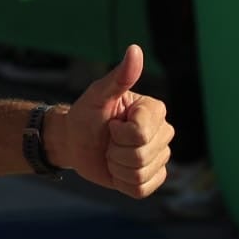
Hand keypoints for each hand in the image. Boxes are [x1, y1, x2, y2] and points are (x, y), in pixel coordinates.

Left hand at [48, 45, 172, 196]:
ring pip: (141, 173)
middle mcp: (164, 132)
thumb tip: (134, 49)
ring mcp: (160, 156)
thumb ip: (118, 77)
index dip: (118, 132)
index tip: (110, 123)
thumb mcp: (96, 95)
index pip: (140, 132)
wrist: (74, 141)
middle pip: (142, 154)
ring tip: (110, 153)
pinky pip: (142, 189)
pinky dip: (122, 182)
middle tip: (107, 140)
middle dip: (115, 150)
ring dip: (116, 167)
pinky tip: (116, 170)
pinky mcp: (152, 178)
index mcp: (154, 111)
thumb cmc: (85, 115)